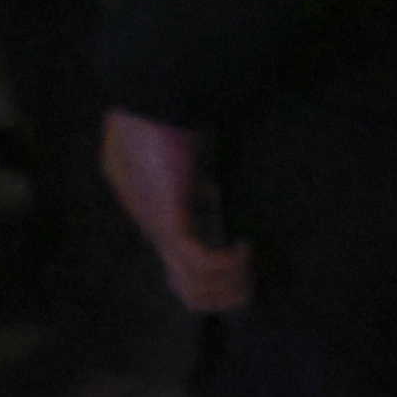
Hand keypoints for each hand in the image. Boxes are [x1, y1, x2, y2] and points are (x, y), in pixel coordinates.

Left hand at [100, 108, 252, 312]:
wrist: (144, 102)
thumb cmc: (163, 122)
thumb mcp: (182, 160)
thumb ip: (192, 179)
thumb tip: (210, 188)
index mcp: (161, 221)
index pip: (181, 275)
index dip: (214, 282)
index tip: (244, 262)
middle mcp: (158, 233)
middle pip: (188, 291)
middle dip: (227, 294)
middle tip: (252, 275)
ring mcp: (161, 230)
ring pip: (194, 288)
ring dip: (231, 284)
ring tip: (249, 263)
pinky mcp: (169, 220)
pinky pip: (199, 264)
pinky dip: (227, 265)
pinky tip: (243, 246)